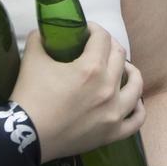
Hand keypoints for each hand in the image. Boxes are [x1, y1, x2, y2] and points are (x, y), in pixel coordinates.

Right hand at [11, 25, 145, 162]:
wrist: (27, 136)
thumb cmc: (30, 97)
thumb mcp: (32, 60)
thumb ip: (39, 39)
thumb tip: (44, 31)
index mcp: (91, 68)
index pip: (102, 38)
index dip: (94, 29)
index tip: (85, 31)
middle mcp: (108, 88)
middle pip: (119, 56)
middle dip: (109, 46)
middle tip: (97, 47)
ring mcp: (114, 112)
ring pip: (136, 86)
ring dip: (131, 72)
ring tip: (123, 69)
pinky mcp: (112, 133)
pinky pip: (136, 120)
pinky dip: (138, 108)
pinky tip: (134, 102)